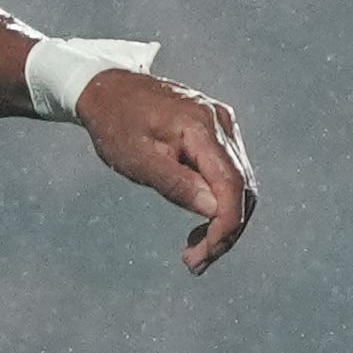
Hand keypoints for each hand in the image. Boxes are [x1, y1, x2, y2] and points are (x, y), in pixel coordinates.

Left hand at [79, 71, 261, 273]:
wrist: (109, 89)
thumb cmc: (116, 124)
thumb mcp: (136, 160)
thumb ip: (176, 184)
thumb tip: (214, 210)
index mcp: (201, 127)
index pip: (232, 184)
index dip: (226, 225)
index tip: (203, 255)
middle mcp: (222, 123)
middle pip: (243, 188)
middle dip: (225, 232)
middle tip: (195, 263)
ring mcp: (224, 126)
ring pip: (241, 184)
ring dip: (224, 222)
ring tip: (193, 252)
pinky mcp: (219, 132)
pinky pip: (231, 174)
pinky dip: (220, 204)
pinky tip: (199, 225)